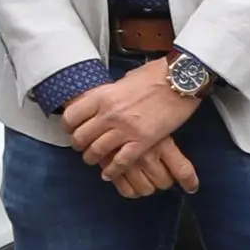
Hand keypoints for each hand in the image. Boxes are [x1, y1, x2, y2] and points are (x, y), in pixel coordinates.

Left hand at [64, 66, 200, 199]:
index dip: (68, 127)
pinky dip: (112, 170)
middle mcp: (110, 113)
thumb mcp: (125, 80)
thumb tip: (104, 102)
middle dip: (79, 146)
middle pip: (81, 137)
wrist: (182, 79)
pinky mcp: (143, 140)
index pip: (71, 117)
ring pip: (97, 152)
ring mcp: (126, 128)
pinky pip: (120, 161)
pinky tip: (109, 174)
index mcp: (103, 95)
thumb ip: (111, 94)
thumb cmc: (157, 75)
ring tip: (95, 160)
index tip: (71, 131)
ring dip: (93, 159)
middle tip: (83, 148)